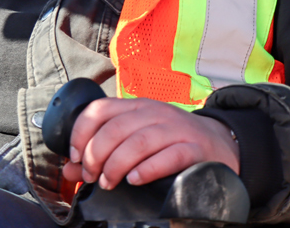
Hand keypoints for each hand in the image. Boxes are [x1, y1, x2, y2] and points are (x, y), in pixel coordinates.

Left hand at [62, 97, 239, 189]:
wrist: (219, 142)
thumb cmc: (170, 141)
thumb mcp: (137, 137)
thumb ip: (103, 152)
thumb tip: (70, 171)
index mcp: (136, 107)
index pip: (99, 109)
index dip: (81, 133)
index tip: (75, 157)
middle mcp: (154, 112)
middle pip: (116, 129)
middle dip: (96, 156)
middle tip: (93, 177)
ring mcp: (175, 128)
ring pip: (139, 142)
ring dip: (117, 165)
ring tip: (110, 182)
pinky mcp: (194, 148)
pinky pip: (169, 157)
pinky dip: (148, 169)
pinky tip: (135, 180)